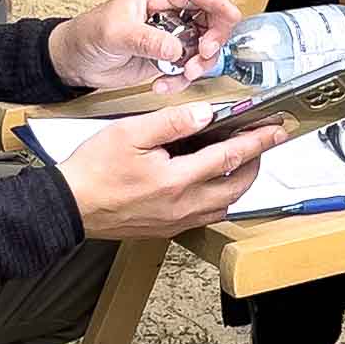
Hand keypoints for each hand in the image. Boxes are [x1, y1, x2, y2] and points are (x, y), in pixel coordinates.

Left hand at [47, 0, 242, 93]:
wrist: (73, 63)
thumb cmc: (87, 35)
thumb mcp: (117, 34)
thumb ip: (148, 39)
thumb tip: (176, 47)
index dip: (217, 3)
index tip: (231, 16)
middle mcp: (167, 17)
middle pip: (207, 22)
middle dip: (211, 40)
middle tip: (203, 54)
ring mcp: (167, 40)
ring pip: (200, 49)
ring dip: (197, 65)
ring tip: (181, 74)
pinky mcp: (164, 62)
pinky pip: (185, 70)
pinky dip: (179, 81)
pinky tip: (162, 84)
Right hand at [60, 101, 286, 239]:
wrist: (69, 207)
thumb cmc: (92, 171)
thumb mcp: (129, 133)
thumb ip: (171, 122)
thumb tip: (206, 114)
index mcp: (175, 180)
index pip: (229, 158)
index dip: (257, 142)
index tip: (275, 131)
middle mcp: (181, 207)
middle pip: (235, 187)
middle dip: (254, 164)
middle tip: (259, 144)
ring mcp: (175, 222)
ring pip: (223, 206)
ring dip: (237, 183)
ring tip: (237, 161)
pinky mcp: (166, 230)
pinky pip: (205, 216)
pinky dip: (217, 198)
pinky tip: (208, 183)